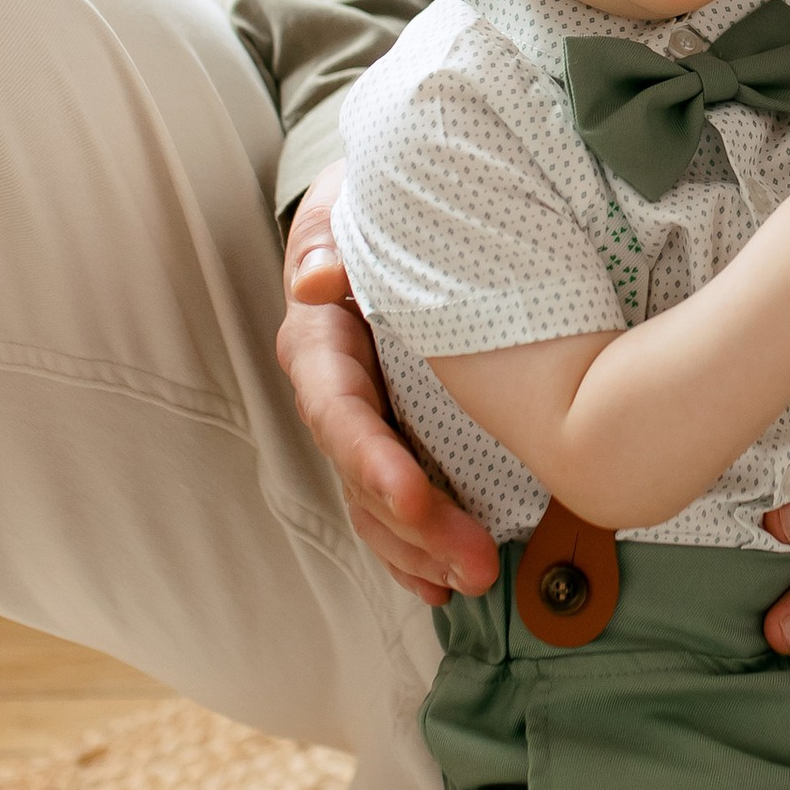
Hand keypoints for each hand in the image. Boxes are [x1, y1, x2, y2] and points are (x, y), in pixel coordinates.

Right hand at [278, 167, 497, 603]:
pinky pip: (395, 507)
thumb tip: (315, 280)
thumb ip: (327, 239)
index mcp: (320, 344)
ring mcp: (364, 425)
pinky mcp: (394, 441)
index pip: (338, 411)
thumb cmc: (373, 203)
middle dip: (413, 526)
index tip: (414, 496)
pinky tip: (444, 587)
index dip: (372, 459)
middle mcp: (335, 395)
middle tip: (473, 565)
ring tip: (474, 581)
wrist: (390, 213)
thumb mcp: (346, 202)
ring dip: (420, 550)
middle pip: (363, 475)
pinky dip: (416, 550)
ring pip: (377, 504)